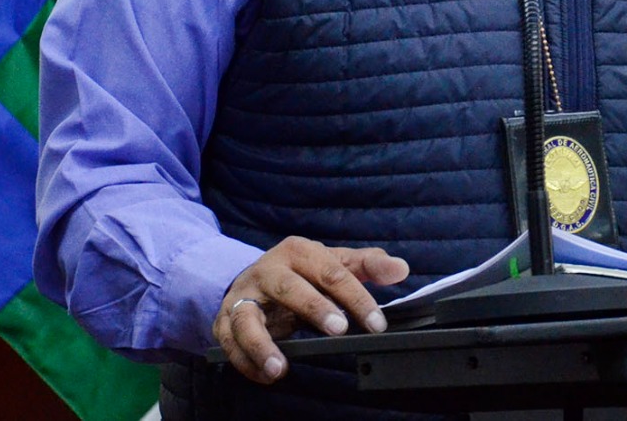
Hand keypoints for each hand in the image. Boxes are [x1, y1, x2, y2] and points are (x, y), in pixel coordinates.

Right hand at [213, 236, 409, 383]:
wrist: (253, 277)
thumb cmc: (302, 273)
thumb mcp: (335, 264)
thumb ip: (368, 266)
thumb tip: (401, 268)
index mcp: (299, 251)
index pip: (332, 272)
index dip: (357, 297)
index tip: (376, 323)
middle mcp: (268, 270)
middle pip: (290, 288)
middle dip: (315, 308)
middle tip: (339, 330)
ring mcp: (244, 296)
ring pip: (247, 318)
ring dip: (261, 344)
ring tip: (280, 368)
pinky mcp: (225, 320)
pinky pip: (230, 343)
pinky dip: (245, 361)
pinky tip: (266, 375)